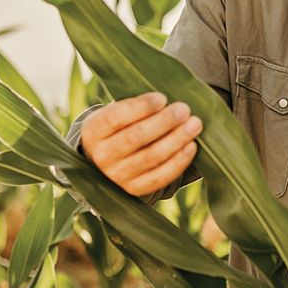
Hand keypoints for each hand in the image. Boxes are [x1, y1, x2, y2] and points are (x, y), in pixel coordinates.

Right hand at [81, 92, 202, 196]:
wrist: (106, 162)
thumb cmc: (118, 129)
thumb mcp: (115, 114)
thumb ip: (136, 107)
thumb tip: (169, 103)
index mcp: (93, 131)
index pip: (115, 117)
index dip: (141, 107)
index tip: (162, 98)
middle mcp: (102, 155)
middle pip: (136, 137)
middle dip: (164, 121)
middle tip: (184, 110)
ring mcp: (117, 176)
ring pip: (151, 157)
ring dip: (177, 139)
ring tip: (194, 125)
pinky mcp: (134, 189)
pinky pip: (160, 177)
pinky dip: (178, 161)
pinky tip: (191, 146)